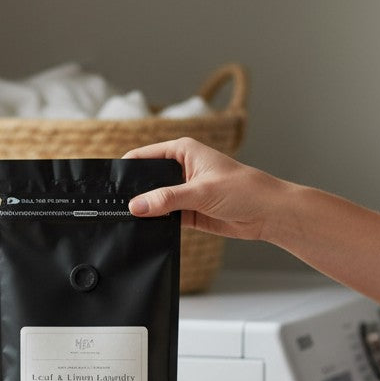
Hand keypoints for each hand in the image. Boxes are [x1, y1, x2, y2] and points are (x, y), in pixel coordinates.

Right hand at [123, 138, 289, 241]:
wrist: (269, 214)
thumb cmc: (244, 190)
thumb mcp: (200, 191)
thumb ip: (166, 199)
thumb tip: (136, 206)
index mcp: (183, 151)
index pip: (145, 156)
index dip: (127, 168)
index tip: (110, 183)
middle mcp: (181, 169)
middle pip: (147, 179)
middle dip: (134, 192)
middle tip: (115, 206)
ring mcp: (184, 191)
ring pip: (155, 200)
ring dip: (147, 210)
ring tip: (127, 220)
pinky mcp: (188, 211)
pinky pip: (165, 217)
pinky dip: (157, 223)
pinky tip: (146, 229)